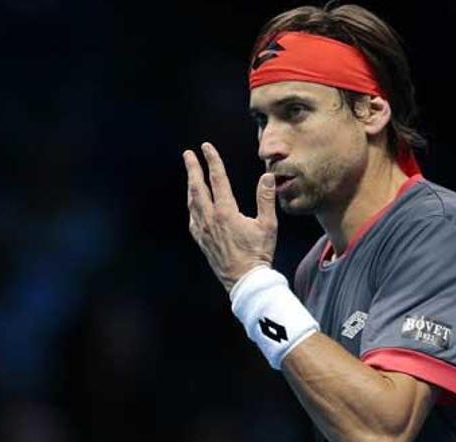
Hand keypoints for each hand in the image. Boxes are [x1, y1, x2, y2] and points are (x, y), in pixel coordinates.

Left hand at [184, 142, 277, 292]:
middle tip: (188, 154)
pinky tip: (193, 205)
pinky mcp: (202, 241)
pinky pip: (192, 219)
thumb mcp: (267, 225)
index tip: (206, 147)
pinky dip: (192, 207)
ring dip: (191, 186)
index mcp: (226, 212)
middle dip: (192, 168)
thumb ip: (266, 198)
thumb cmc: (258, 253)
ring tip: (191, 175)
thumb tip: (267, 176)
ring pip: (192, 202)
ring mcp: (203, 230)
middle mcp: (210, 219)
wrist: (245, 280)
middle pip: (197, 187)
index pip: (217, 179)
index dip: (212, 161)